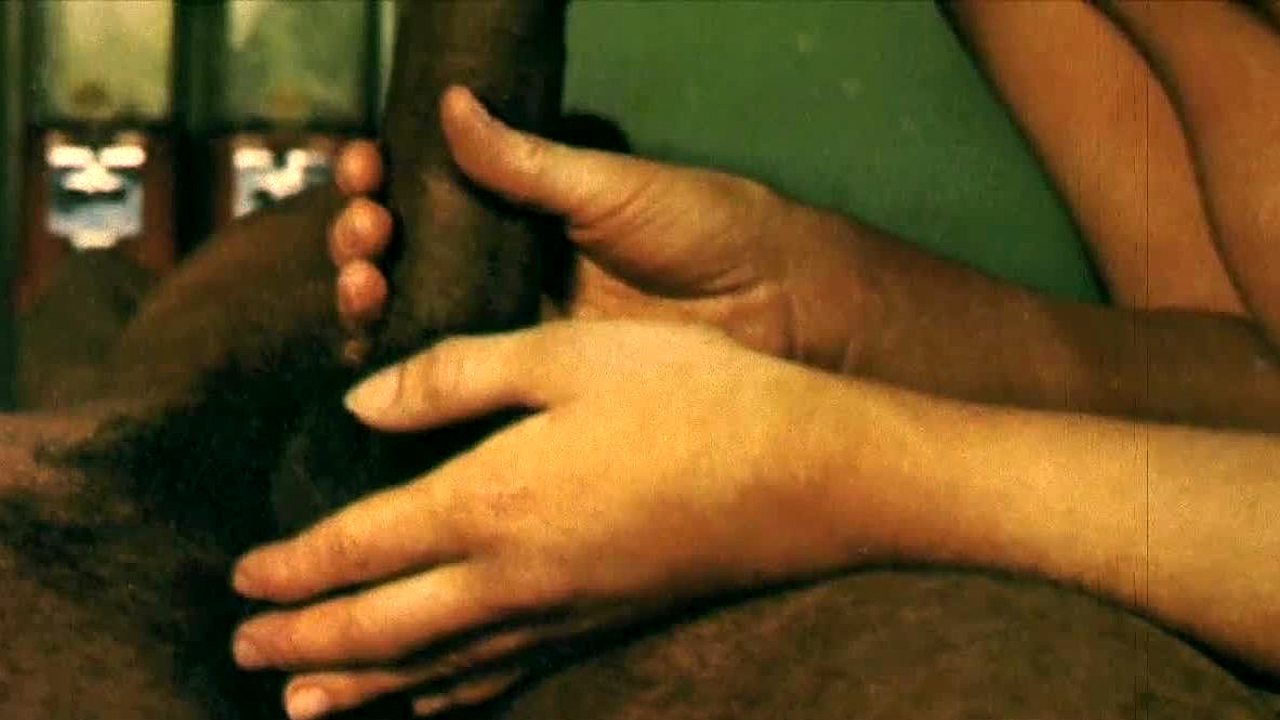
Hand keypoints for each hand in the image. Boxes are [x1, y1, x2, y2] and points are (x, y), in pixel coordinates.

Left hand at [230, 321, 854, 718]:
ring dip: (358, 685)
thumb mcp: (568, 354)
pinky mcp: (602, 627)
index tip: (243, 575)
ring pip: (432, 669)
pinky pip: (502, 677)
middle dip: (305, 640)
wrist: (809, 475)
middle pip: (380, 627)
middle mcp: (512, 577)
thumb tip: (361, 401)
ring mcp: (559, 615)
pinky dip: (448, 696)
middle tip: (244, 651)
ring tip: (302, 705)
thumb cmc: (692, 397)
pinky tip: (430, 705)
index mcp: (491, 499)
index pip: (361, 548)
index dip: (295, 566)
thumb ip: (455, 377)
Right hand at [330, 86, 868, 368]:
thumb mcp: (610, 188)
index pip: (430, 191)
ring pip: (416, 315)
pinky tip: (376, 358)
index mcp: (525, 210)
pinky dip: (407, 371)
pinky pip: (457, 379)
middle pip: (406, 255)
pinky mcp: (535, 382)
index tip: (365, 166)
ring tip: (363, 281)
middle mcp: (510, 265)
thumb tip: (452, 106)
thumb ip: (528, 163)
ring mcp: (518, 326)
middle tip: (365, 230)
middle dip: (364, 238)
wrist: (774, 308)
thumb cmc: (706, 229)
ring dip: (369, 297)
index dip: (386, 179)